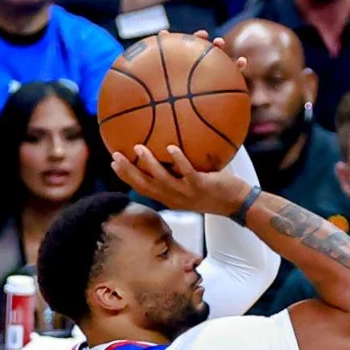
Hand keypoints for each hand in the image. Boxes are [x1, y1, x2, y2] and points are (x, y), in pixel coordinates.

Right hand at [113, 142, 255, 216]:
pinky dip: (179, 160)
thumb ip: (179, 171)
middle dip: (129, 172)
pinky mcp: (201, 186)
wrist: (237, 204)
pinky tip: (171, 147)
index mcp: (170, 198)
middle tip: (116, 156)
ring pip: (163, 180)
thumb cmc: (214, 190)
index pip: (143, 188)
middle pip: (146, 186)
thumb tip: (169, 145)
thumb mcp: (192, 184)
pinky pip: (187, 172)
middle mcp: (175, 197)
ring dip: (149, 164)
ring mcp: (188, 193)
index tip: (113, 163)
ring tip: (139, 148)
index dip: (127, 177)